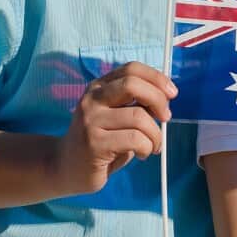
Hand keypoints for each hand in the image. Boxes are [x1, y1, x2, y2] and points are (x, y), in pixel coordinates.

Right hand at [53, 61, 176, 194]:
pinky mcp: (94, 143)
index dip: (156, 78)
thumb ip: (134, 104)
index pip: (131, 69)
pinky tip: (143, 154)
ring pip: (138, 117)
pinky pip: (134, 139)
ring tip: (153, 145)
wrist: (65, 167)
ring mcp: (91, 120)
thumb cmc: (99, 141)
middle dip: (158, 99)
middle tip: (166, 117)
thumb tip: (165, 99)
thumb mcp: (115, 116)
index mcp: (99, 86)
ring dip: (155, 134)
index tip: (172, 93)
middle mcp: (92, 98)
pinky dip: (147, 147)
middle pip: (132, 84)